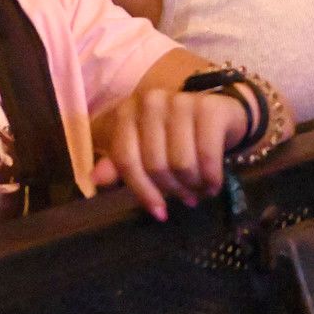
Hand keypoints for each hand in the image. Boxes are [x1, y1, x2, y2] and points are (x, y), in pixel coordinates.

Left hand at [94, 86, 253, 220]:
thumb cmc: (174, 135)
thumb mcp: (143, 149)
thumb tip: (95, 178)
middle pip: (155, 165)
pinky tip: (213, 184)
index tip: (159, 212)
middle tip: (186, 198)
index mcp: (127, 112)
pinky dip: (212, 177)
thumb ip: (119, 164)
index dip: (142, 190)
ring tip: (199, 190)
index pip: (126, 159)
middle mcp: (151, 102)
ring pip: (182, 164)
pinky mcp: (208, 108)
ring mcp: (181, 101)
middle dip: (173, 190)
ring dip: (193, 186)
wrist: (218, 113)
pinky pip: (207, 155)